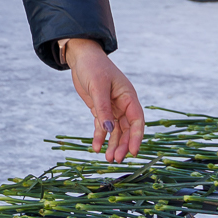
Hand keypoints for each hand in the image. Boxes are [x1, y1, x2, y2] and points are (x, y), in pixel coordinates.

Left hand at [59, 40, 144, 162]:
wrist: (81, 57)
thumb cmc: (94, 67)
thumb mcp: (98, 87)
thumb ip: (103, 109)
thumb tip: (109, 130)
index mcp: (129, 97)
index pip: (137, 121)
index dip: (136, 137)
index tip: (134, 152)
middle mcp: (123, 104)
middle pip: (127, 129)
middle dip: (123, 145)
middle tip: (115, 159)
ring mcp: (112, 108)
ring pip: (115, 131)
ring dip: (112, 144)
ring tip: (107, 158)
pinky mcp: (100, 110)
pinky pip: (102, 127)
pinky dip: (100, 137)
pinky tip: (95, 147)